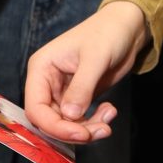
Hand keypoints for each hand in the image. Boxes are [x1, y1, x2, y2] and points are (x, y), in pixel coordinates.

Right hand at [24, 0, 149, 143]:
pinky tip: (109, 111)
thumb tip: (70, 115)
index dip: (55, 126)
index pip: (36, 108)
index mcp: (42, 69)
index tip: (80, 134)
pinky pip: (79, 121)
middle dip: (74, 131)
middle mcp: (47, 83)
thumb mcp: (95, 59)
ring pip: (66, 124)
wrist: (126, 28)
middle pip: (50, 121)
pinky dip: (94, 122)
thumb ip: (81, 87)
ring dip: (88, 128)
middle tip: (102, 130)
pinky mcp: (78, 98)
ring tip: (109, 116)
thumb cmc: (107, 33)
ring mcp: (62, 92)